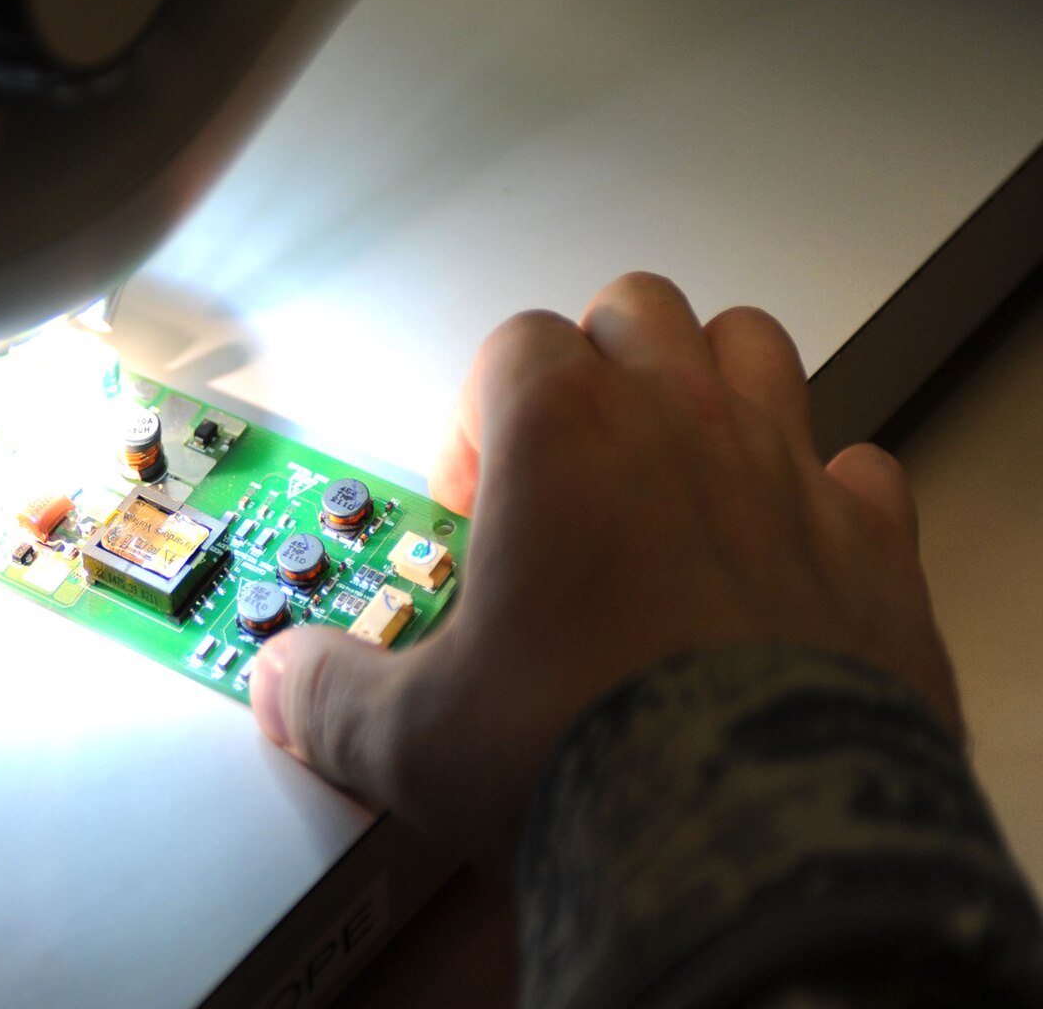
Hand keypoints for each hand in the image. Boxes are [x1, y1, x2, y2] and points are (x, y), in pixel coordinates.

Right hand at [249, 272, 960, 862]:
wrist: (755, 844)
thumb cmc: (591, 756)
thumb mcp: (411, 735)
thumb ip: (326, 693)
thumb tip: (280, 686)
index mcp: (561, 432)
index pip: (513, 345)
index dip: (479, 420)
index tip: (473, 507)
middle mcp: (681, 423)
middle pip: (635, 311)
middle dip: (595, 367)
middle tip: (563, 470)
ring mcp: (790, 474)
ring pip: (754, 347)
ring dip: (711, 387)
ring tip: (670, 475)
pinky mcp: (875, 548)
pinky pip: (857, 468)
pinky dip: (819, 494)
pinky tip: (779, 557)